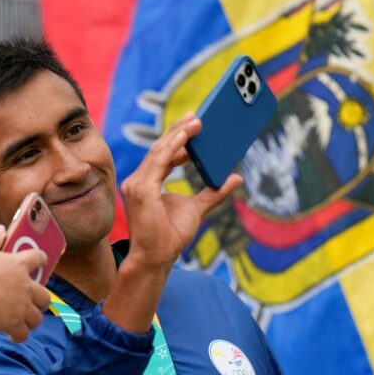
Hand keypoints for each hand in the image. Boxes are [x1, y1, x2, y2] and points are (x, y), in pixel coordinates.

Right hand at [0, 225, 50, 342]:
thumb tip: (2, 229)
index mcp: (18, 265)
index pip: (39, 257)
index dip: (42, 259)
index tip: (41, 261)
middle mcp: (25, 286)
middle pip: (45, 296)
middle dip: (41, 300)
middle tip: (32, 301)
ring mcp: (21, 306)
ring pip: (37, 317)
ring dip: (31, 319)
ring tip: (22, 321)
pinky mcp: (14, 323)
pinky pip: (23, 334)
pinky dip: (19, 335)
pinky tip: (13, 335)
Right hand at [119, 112, 241, 268]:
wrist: (156, 258)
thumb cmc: (170, 237)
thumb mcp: (197, 209)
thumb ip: (214, 193)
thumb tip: (236, 177)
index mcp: (146, 184)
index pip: (161, 155)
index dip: (176, 139)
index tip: (192, 125)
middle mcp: (138, 181)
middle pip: (159, 149)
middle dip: (178, 131)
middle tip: (196, 116)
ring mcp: (137, 185)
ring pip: (159, 152)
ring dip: (178, 135)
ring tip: (196, 123)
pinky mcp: (142, 190)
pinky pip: (158, 162)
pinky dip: (172, 148)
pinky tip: (185, 138)